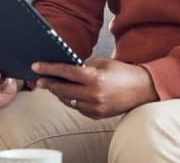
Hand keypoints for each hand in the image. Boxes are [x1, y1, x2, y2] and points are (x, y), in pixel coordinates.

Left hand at [32, 58, 157, 118]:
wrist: (143, 89)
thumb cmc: (122, 72)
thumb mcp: (101, 63)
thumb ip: (82, 66)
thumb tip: (63, 69)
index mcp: (94, 78)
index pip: (65, 73)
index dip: (48, 69)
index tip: (36, 67)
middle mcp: (94, 94)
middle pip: (62, 90)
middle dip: (49, 83)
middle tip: (40, 79)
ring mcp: (95, 107)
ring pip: (68, 101)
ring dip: (59, 93)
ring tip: (53, 85)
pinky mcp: (97, 115)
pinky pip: (78, 107)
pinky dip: (72, 100)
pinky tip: (69, 94)